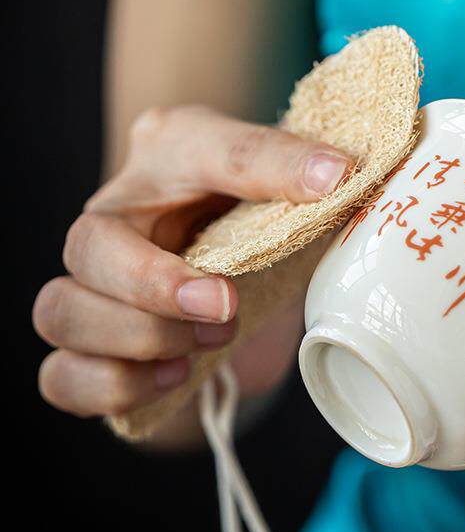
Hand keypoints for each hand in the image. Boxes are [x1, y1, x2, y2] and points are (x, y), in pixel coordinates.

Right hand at [34, 105, 350, 421]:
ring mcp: (94, 286)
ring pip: (60, 312)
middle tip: (226, 307)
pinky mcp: (95, 349)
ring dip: (137, 339)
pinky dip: (113, 386)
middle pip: (86, 245)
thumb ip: (299, 174)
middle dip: (156, 288)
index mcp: (169, 157)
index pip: (199, 145)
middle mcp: (118, 219)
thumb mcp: (285, 190)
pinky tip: (173, 378)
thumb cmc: (256, 224)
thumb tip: (337, 176)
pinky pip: (62, 377)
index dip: (261, 168)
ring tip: (207, 343)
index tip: (329, 184)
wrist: (241, 279)